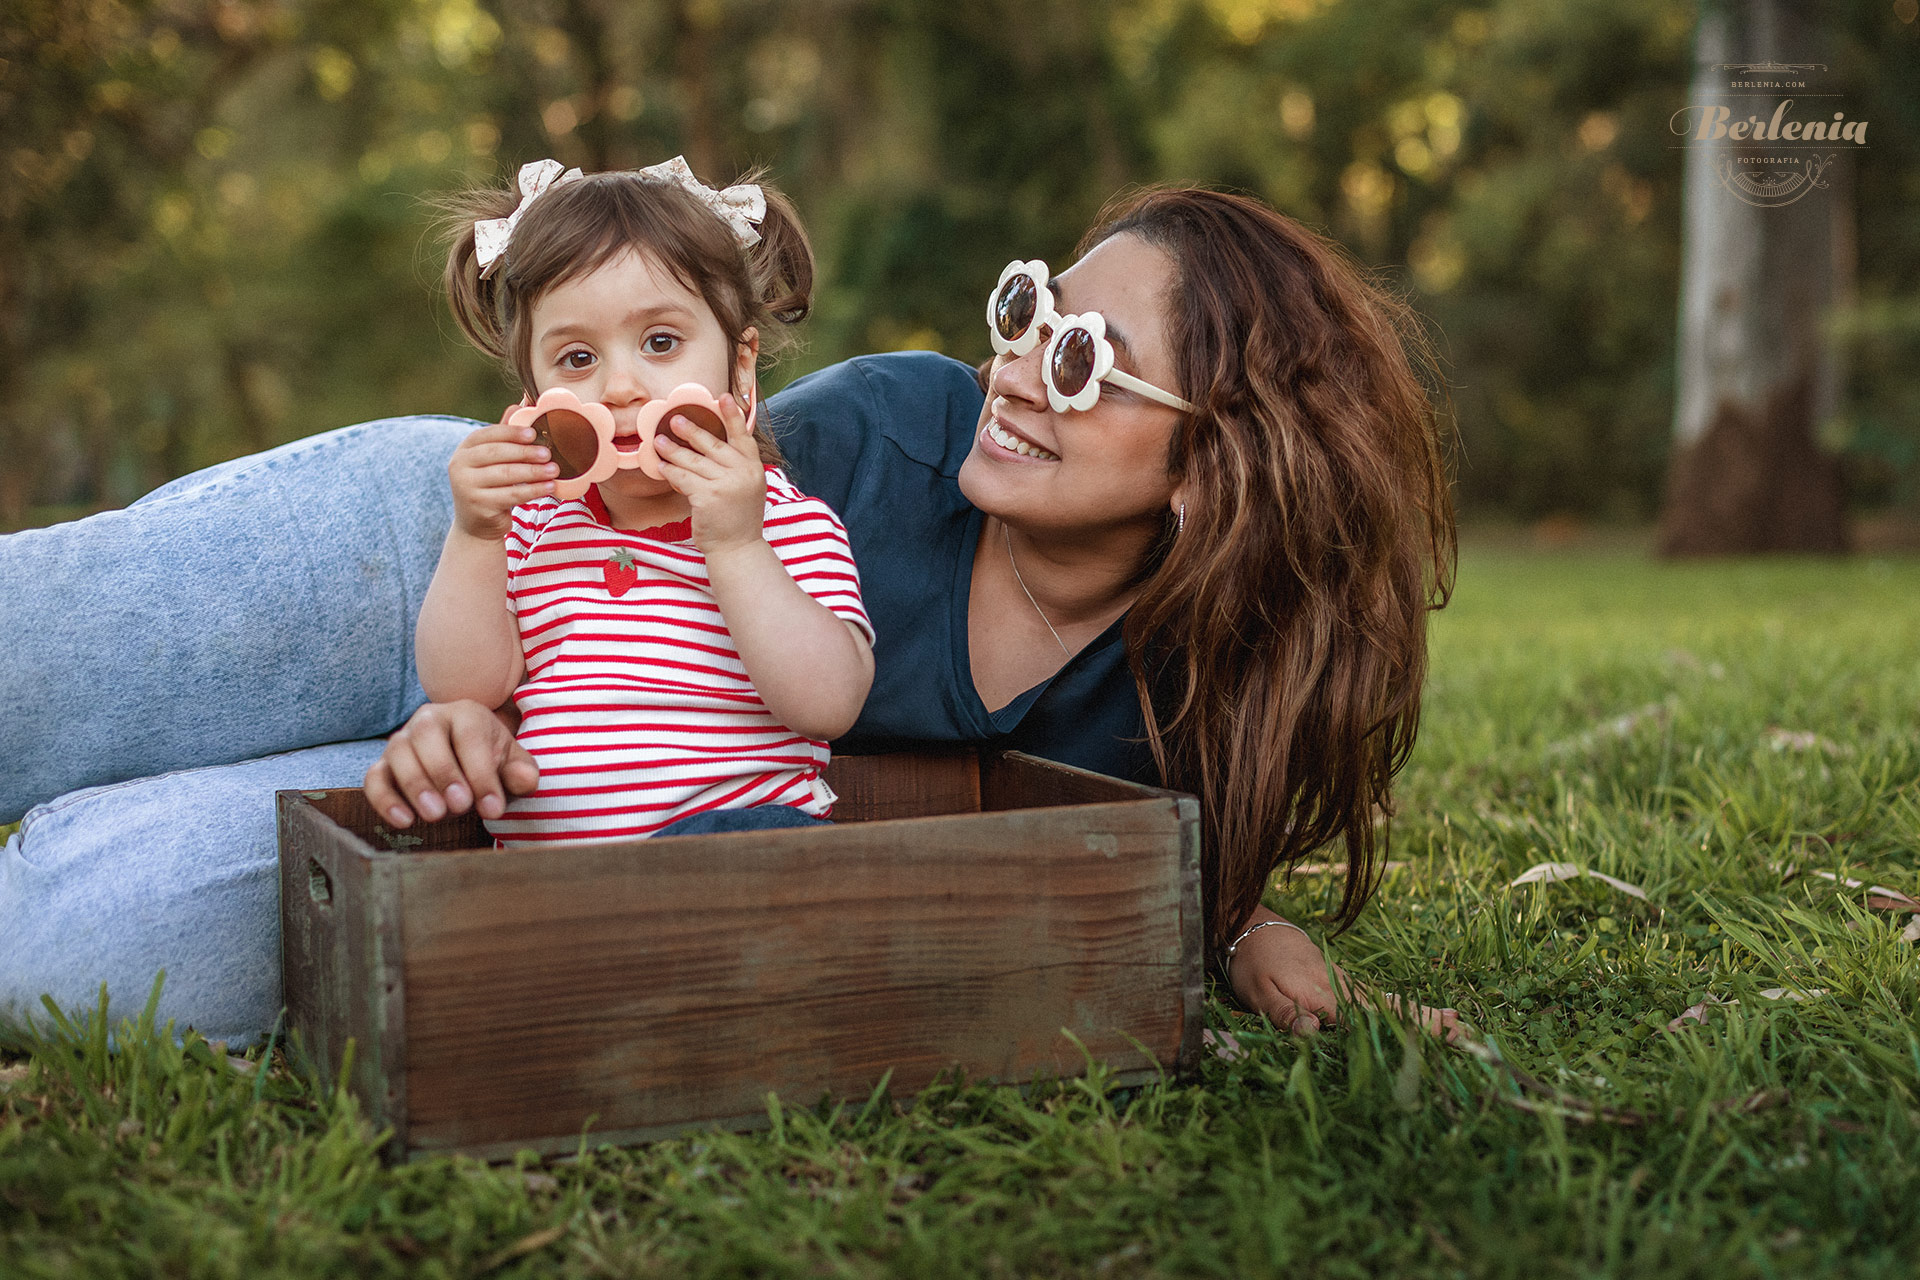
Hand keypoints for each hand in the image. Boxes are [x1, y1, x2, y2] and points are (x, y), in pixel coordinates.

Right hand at [363, 699, 538, 827]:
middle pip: (427, 735)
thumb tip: (525, 781)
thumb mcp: (513, 764)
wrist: (467, 761)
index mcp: (466, 713)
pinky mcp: (383, 764)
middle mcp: (429, 719)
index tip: (493, 809)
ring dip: (415, 786)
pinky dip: (384, 799)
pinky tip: (404, 821)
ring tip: (436, 815)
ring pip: (398, 753)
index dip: (481, 774)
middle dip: (444, 773)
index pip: (470, 736)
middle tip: (460, 807)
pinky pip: (374, 777)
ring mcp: (402, 740)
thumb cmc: (492, 761)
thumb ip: (522, 772)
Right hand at [448, 411, 558, 540]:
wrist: (477, 524)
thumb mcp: (494, 460)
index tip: (533, 433)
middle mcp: (459, 465)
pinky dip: (533, 490)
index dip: (511, 432)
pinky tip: (549, 487)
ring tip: (554, 470)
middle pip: (498, 454)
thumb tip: (519, 404)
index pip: (488, 434)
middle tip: (549, 453)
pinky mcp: (478, 505)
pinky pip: (512, 495)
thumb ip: (504, 436)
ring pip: (507, 475)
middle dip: (526, 453)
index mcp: (464, 449)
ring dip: (534, 472)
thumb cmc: (490, 486)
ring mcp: (466, 486)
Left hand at [652, 392, 765, 554]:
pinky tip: (661, 467)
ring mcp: (726, 484)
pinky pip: (683, 478)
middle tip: (675, 420)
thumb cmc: (737, 519)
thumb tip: (702, 448)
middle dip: (691, 430)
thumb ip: (732, 468)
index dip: (732, 416)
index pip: (743, 436)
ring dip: (673, 450)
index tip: (723, 397)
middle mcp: (743, 473)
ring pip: (693, 461)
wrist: (737, 548)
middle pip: (712, 444)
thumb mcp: (745, 489)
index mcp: (754, 468)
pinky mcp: (708, 497)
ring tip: (659, 441)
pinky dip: (670, 472)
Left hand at [1227, 915, 1462, 1041]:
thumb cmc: (1253, 965)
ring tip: (1457, 1024)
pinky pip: (1380, 997)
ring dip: (1423, 1014)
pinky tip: (1422, 1013)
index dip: (1402, 1030)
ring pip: (1391, 1002)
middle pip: (1391, 1008)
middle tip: (1464, 1033)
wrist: (1252, 927)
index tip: (1434, 1037)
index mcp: (1326, 995)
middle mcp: (1344, 988)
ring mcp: (1347, 983)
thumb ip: (1285, 1015)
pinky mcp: (1344, 982)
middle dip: (1426, 1022)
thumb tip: (1312, 1033)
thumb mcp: (1259, 994)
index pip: (1370, 1019)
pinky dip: (1406, 1006)